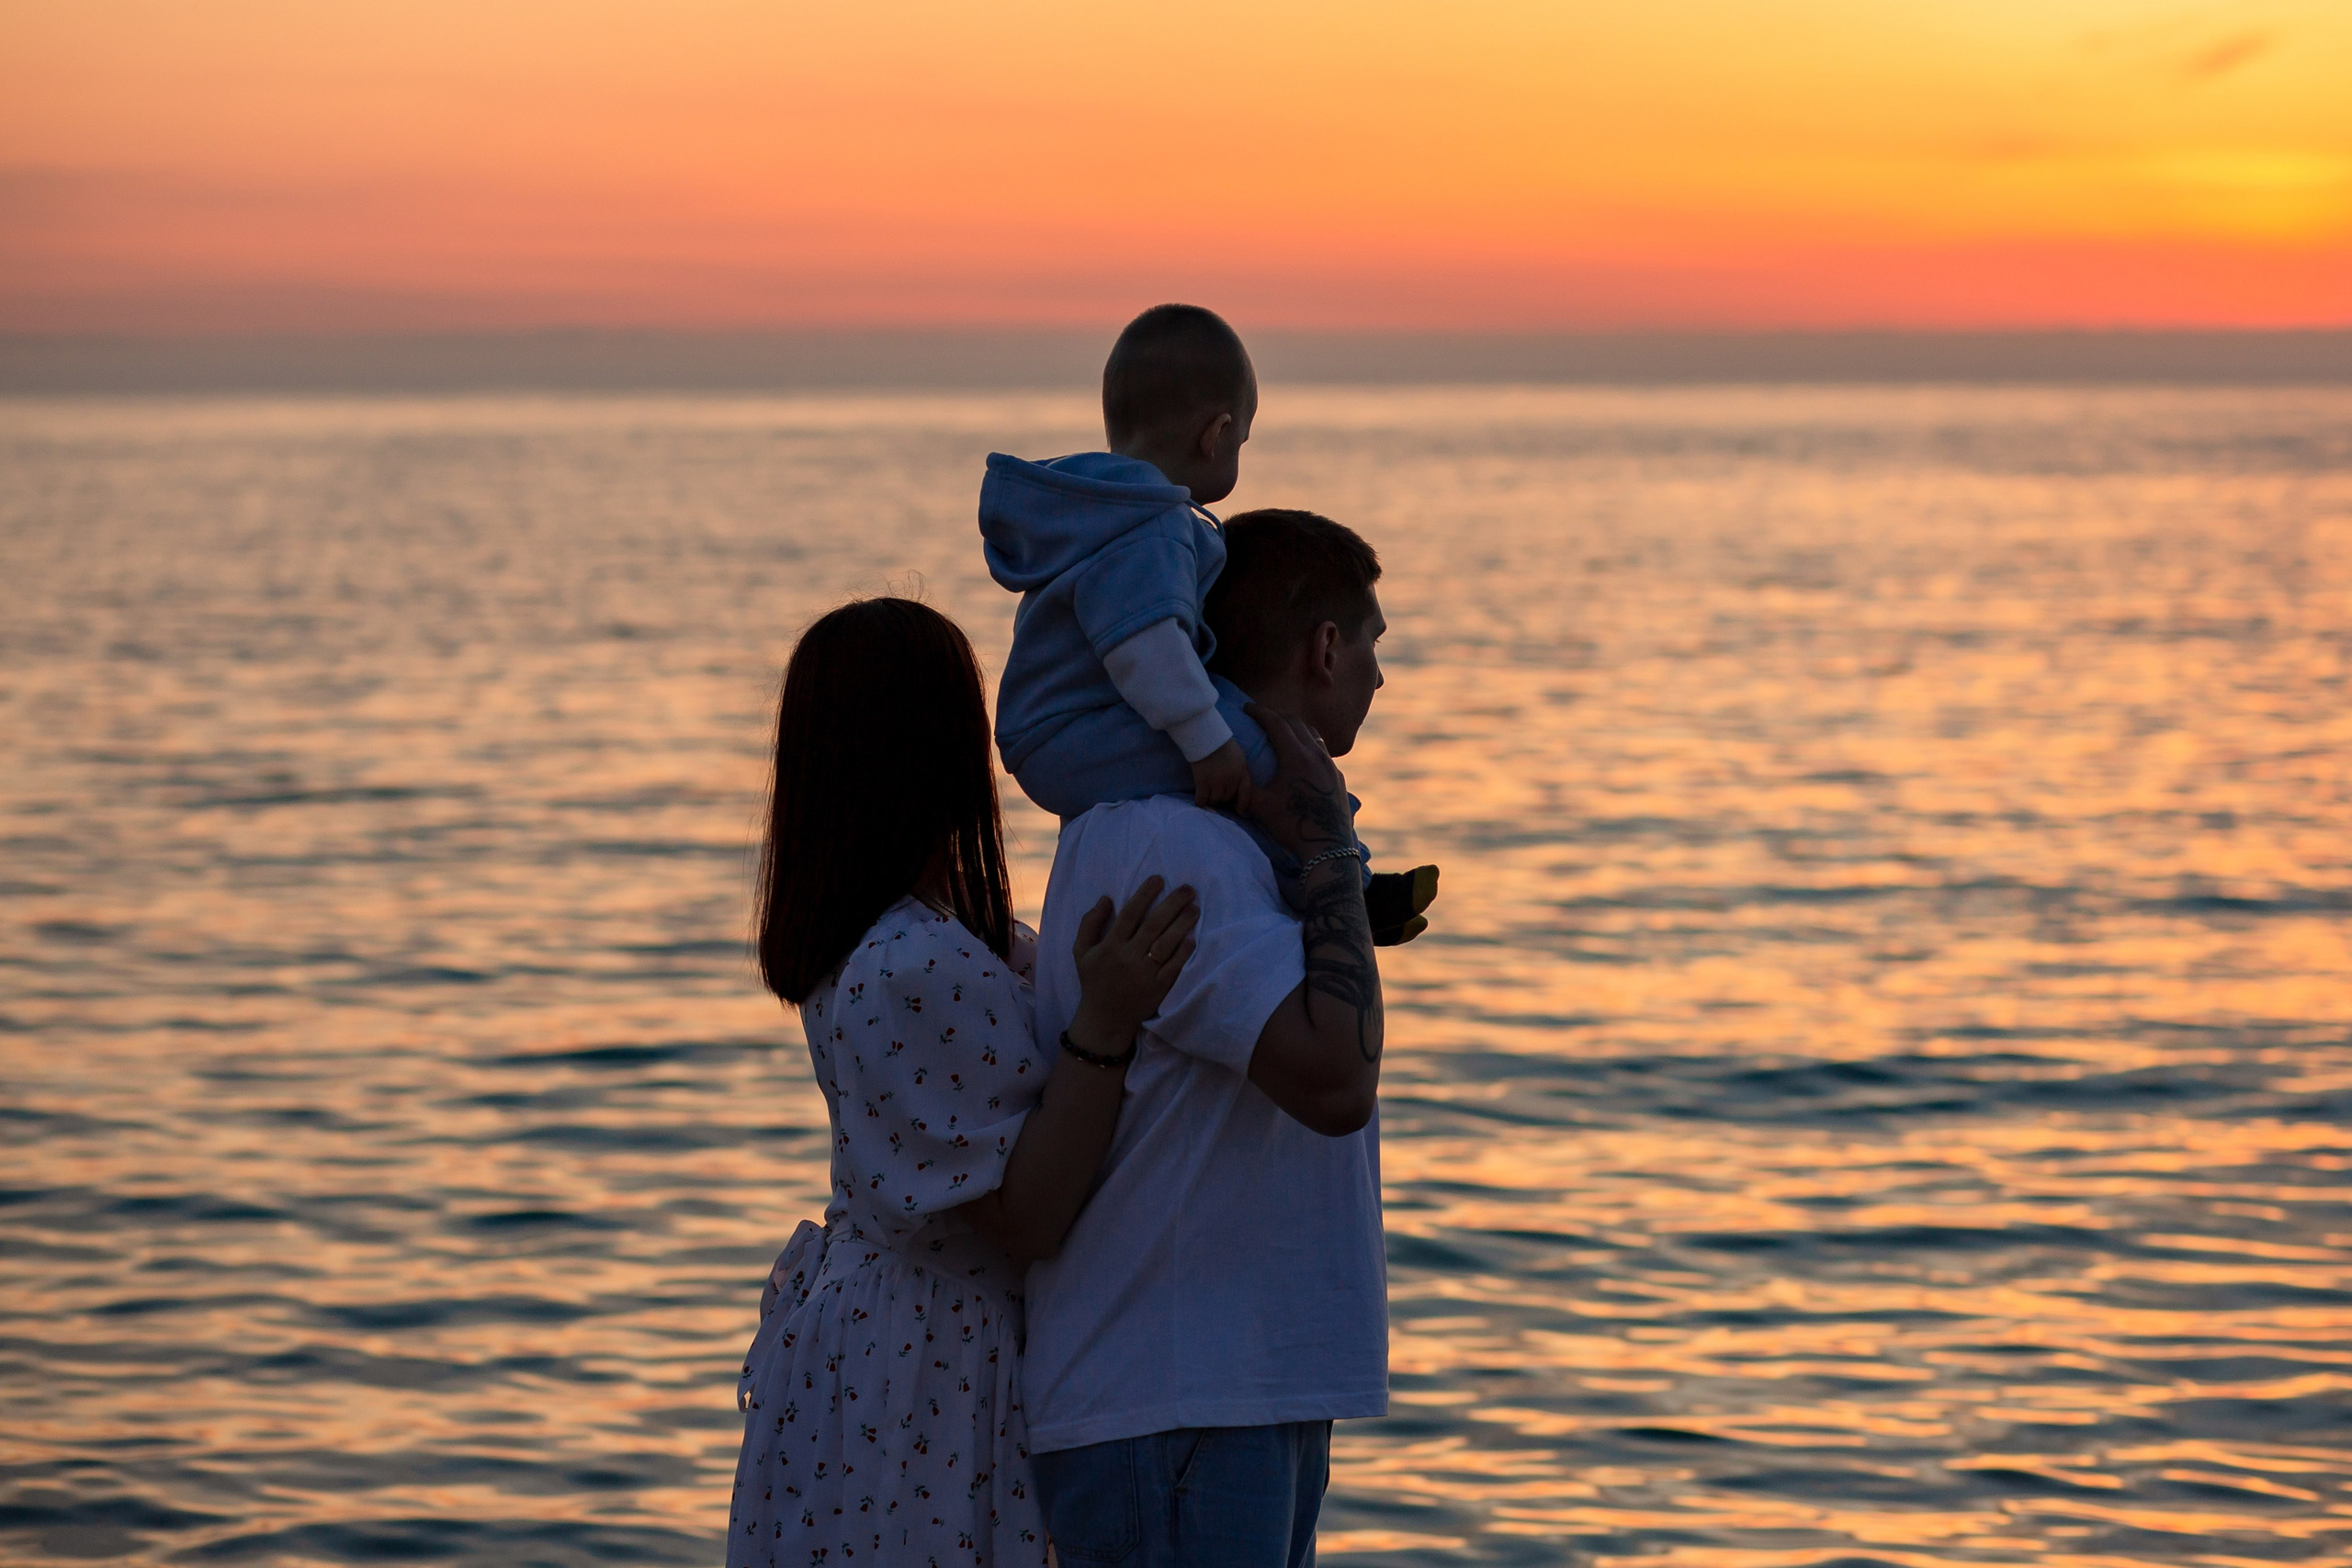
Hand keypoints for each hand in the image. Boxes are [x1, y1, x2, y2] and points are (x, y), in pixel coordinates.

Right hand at [1068, 875, 1198, 1050]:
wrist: (1104, 1019)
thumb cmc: (1093, 981)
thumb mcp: (1081, 952)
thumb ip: (1090, 924)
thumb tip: (1106, 898)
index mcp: (1110, 946)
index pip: (1130, 914)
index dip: (1145, 895)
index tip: (1158, 879)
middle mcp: (1128, 957)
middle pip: (1153, 925)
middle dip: (1171, 904)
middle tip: (1188, 889)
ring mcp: (1144, 974)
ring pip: (1166, 944)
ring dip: (1181, 925)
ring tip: (1195, 908)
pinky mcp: (1158, 988)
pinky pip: (1173, 967)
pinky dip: (1183, 953)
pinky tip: (1193, 938)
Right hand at [1189, 739, 1251, 810]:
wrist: (1205, 736)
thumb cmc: (1221, 742)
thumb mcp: (1238, 755)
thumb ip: (1240, 769)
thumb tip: (1238, 783)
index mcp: (1242, 771)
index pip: (1246, 792)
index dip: (1242, 803)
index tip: (1240, 810)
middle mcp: (1231, 779)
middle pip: (1228, 797)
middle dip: (1223, 797)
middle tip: (1216, 794)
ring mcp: (1217, 781)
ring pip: (1215, 800)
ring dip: (1211, 799)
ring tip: (1207, 795)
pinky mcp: (1203, 782)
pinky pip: (1202, 799)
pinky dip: (1200, 801)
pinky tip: (1199, 801)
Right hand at [1239, 702, 1352, 862]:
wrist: (1326, 847)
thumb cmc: (1290, 826)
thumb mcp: (1259, 805)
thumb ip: (1244, 785)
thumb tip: (1229, 773)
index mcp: (1296, 757)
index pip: (1276, 723)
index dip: (1259, 712)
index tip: (1247, 707)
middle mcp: (1316, 754)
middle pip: (1296, 722)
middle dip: (1276, 716)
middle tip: (1261, 717)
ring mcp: (1330, 765)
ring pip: (1312, 734)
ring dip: (1295, 727)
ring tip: (1281, 732)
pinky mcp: (1338, 776)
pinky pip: (1322, 751)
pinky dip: (1308, 744)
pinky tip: (1301, 756)